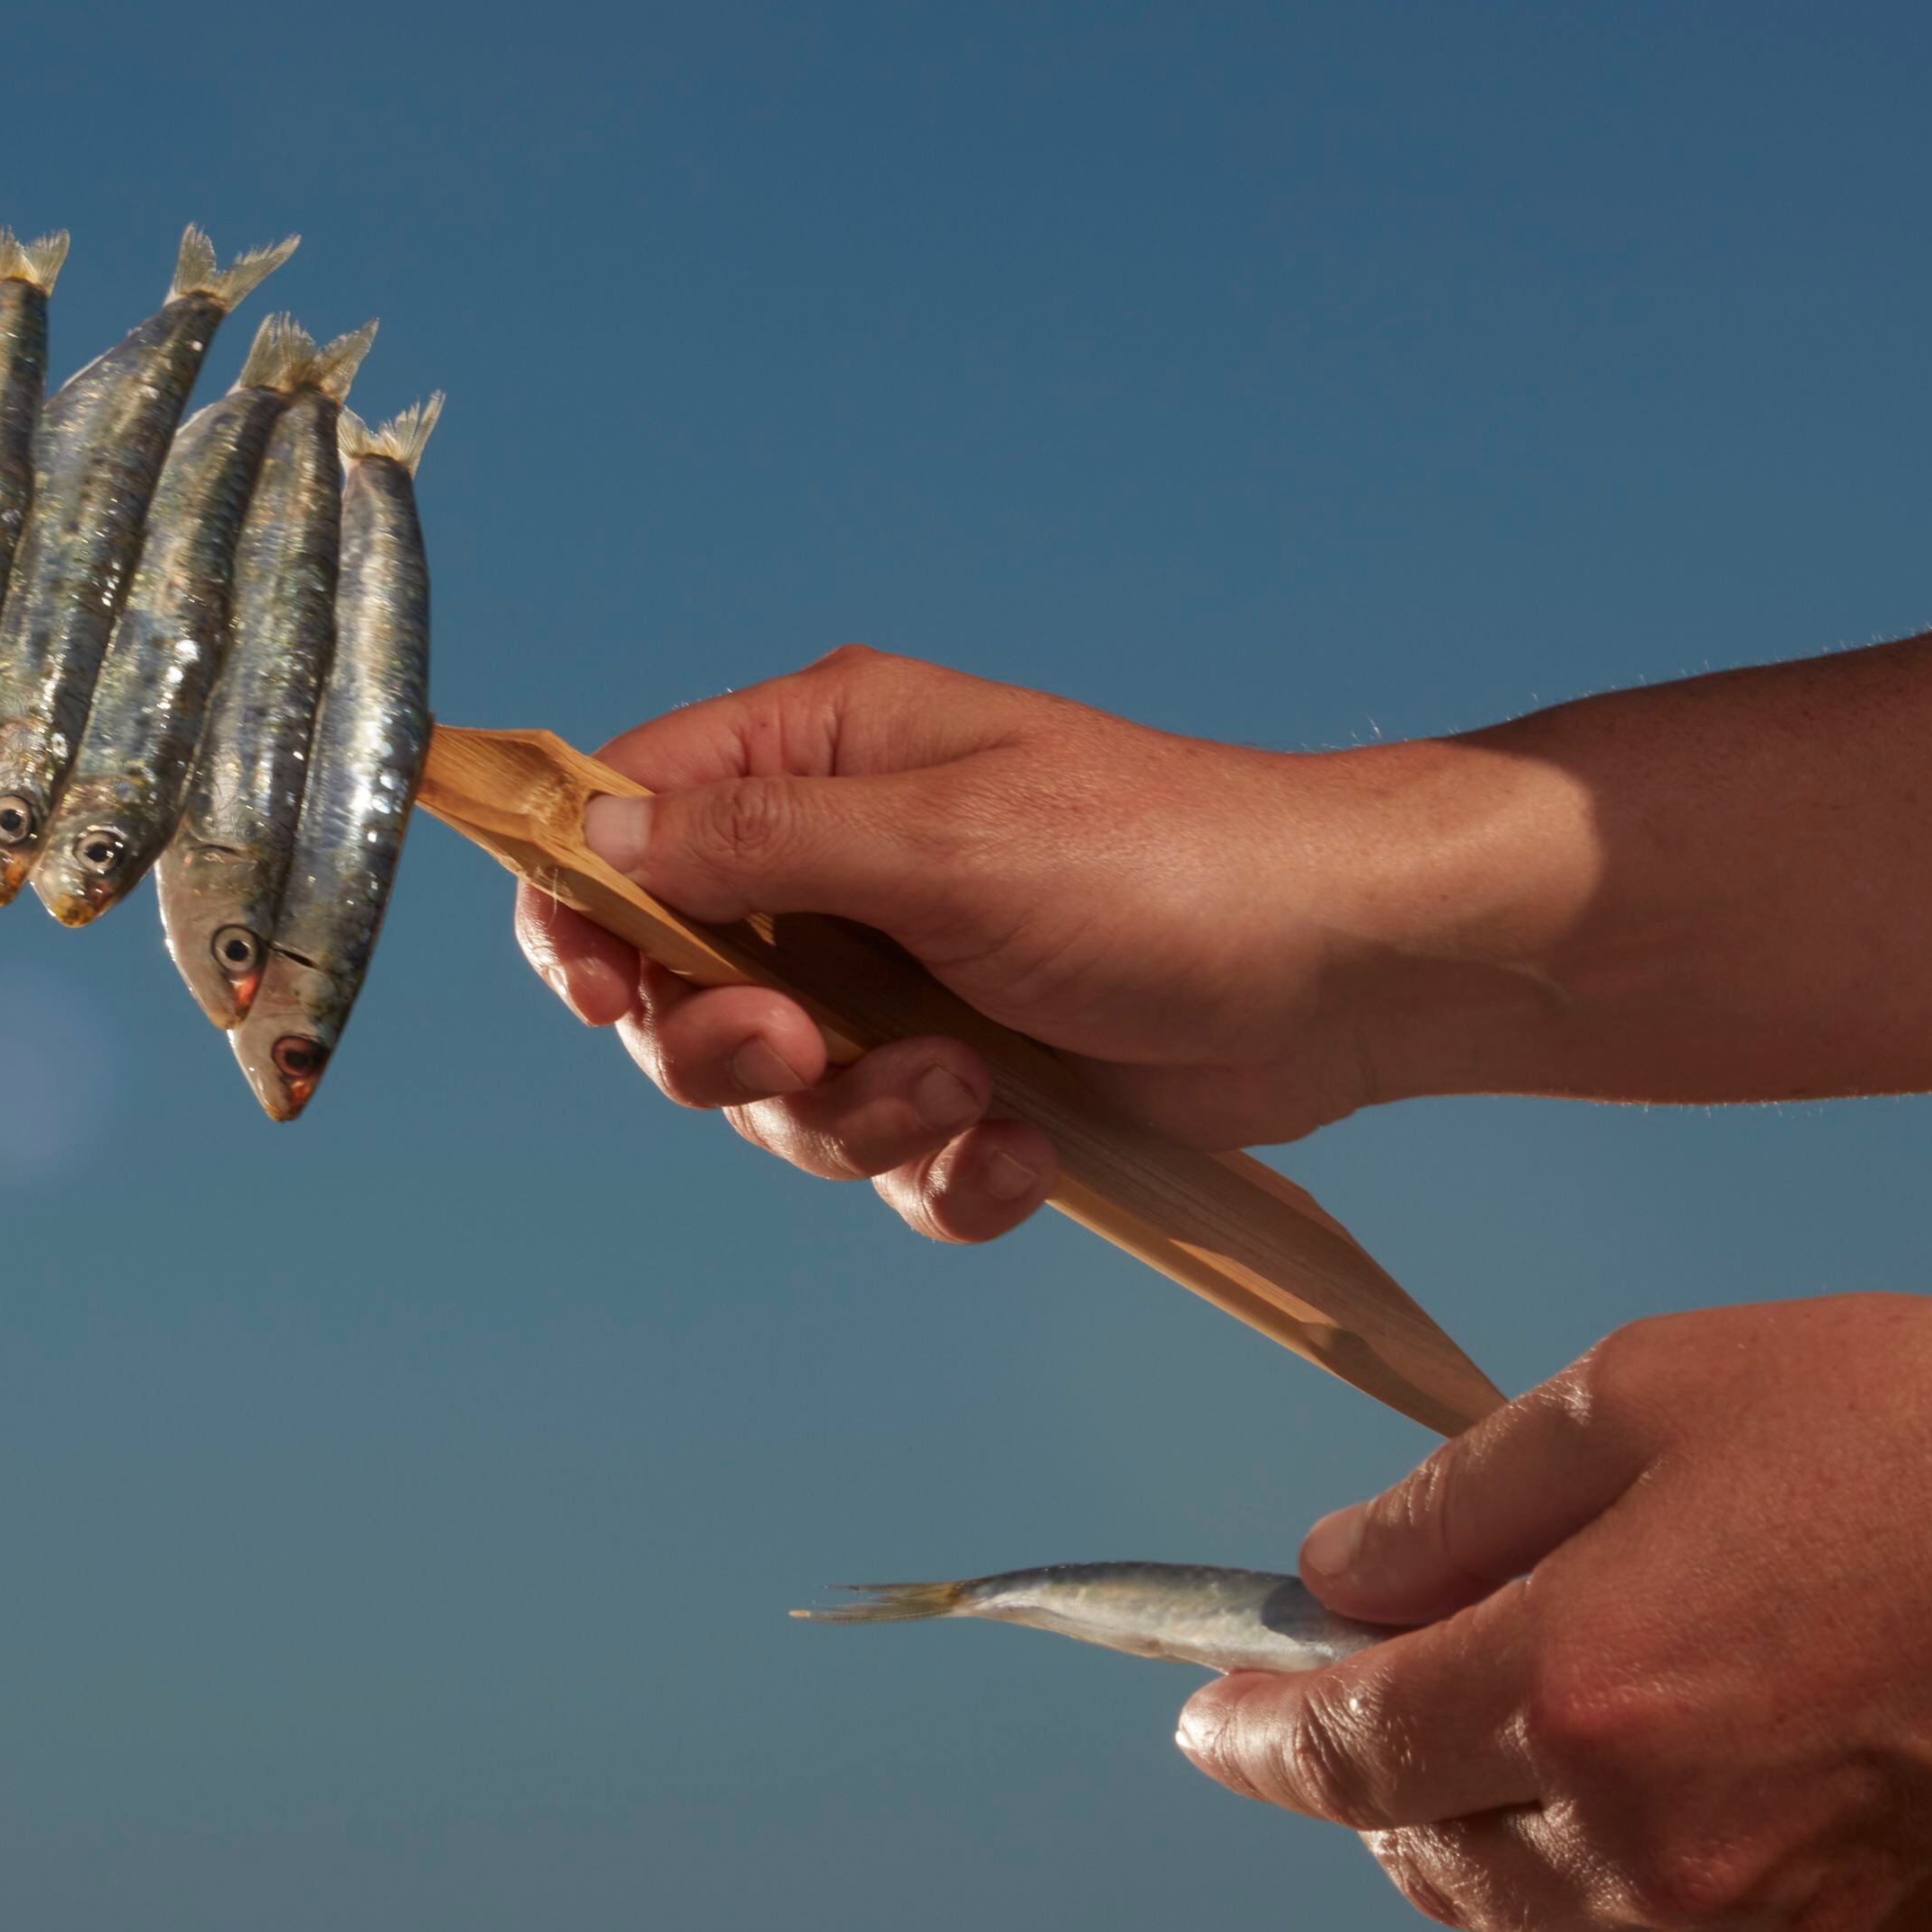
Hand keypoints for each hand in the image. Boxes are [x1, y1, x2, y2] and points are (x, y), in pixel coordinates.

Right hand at [513, 647, 1561, 1239]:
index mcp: (821, 758)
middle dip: (739, 1049)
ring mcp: (907, 979)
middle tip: (817, 1051)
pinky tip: (1029, 1150)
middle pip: (678, 988)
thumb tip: (596, 834)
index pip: (624, 820)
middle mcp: (843, 865)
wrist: (1347, 972)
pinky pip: (894, 1162)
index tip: (604, 992)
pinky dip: (951, 1173)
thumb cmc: (1166, 863)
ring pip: (785, 1098)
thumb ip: (761, 845)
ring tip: (974, 1091)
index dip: (584, 911)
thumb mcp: (945, 843)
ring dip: (866, 1119)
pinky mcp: (974, 1079)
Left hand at [1175, 1276, 1931, 1931]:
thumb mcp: (1644, 1388)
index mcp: (1575, 1690)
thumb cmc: (1924, 1421)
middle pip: (1424, 1861)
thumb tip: (1337, 1574)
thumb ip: (1460, 1500)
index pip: (1342, 1755)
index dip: (1253, 1736)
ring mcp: (1762, 1924)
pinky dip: (1618, 1910)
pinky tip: (1653, 1808)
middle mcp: (1649, 1841)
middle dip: (1373, 1784)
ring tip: (1513, 1756)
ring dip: (1486, 1864)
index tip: (1207, 1716)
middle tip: (1374, 1696)